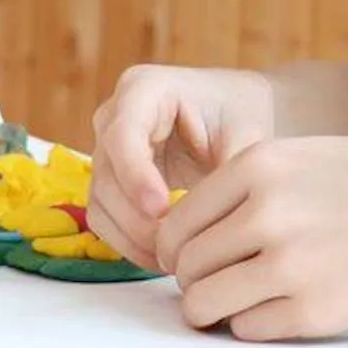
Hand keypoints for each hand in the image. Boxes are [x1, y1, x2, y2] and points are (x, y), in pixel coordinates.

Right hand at [89, 64, 274, 271]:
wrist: (235, 114)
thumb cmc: (240, 112)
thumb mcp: (246, 130)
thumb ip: (234, 165)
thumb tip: (224, 209)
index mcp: (144, 88)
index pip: (123, 135)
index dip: (136, 176)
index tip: (163, 209)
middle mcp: (115, 116)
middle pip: (106, 175)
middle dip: (138, 218)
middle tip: (177, 248)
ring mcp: (108, 150)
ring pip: (101, 203)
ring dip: (134, 237)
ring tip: (177, 259)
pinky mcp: (111, 181)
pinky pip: (106, 219)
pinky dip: (130, 243)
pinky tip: (166, 259)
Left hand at [155, 129, 347, 341]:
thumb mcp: (291, 159)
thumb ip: (234, 190)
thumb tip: (173, 240)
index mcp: (254, 168)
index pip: (175, 224)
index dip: (173, 249)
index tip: (185, 258)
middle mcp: (265, 214)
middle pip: (185, 266)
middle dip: (191, 280)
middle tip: (211, 283)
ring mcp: (287, 265)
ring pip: (203, 303)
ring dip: (209, 309)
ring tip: (230, 302)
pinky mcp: (310, 311)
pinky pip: (247, 329)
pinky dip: (251, 323)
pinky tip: (276, 306)